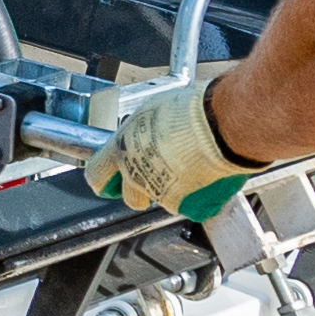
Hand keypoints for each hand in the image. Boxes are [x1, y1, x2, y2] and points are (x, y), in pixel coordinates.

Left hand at [101, 72, 251, 222]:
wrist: (217, 126)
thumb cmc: (189, 111)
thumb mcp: (153, 111)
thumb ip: (142, 130)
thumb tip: (145, 132)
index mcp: (121, 147)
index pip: (97, 173)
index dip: (104, 179)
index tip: (108, 182)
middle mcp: (134, 173)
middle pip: (129, 197)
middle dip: (140, 192)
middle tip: (157, 177)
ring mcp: (156, 190)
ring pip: (158, 200)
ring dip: (169, 190)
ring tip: (188, 171)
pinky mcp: (179, 203)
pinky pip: (184, 204)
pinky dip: (193, 196)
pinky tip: (204, 177)